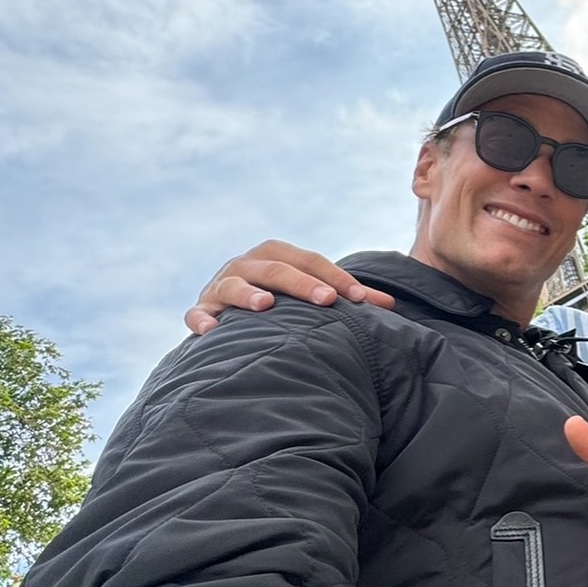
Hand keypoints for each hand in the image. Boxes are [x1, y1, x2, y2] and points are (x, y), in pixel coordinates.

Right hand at [184, 240, 395, 335]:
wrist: (227, 313)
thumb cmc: (280, 302)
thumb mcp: (308, 294)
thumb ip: (345, 296)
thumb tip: (391, 306)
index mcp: (276, 256)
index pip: (310, 261)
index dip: (337, 277)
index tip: (363, 299)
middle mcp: (247, 265)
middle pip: (276, 269)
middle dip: (302, 284)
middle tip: (327, 300)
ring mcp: (220, 286)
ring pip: (234, 285)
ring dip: (248, 294)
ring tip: (265, 306)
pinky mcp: (201, 310)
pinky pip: (197, 314)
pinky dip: (202, 319)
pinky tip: (212, 330)